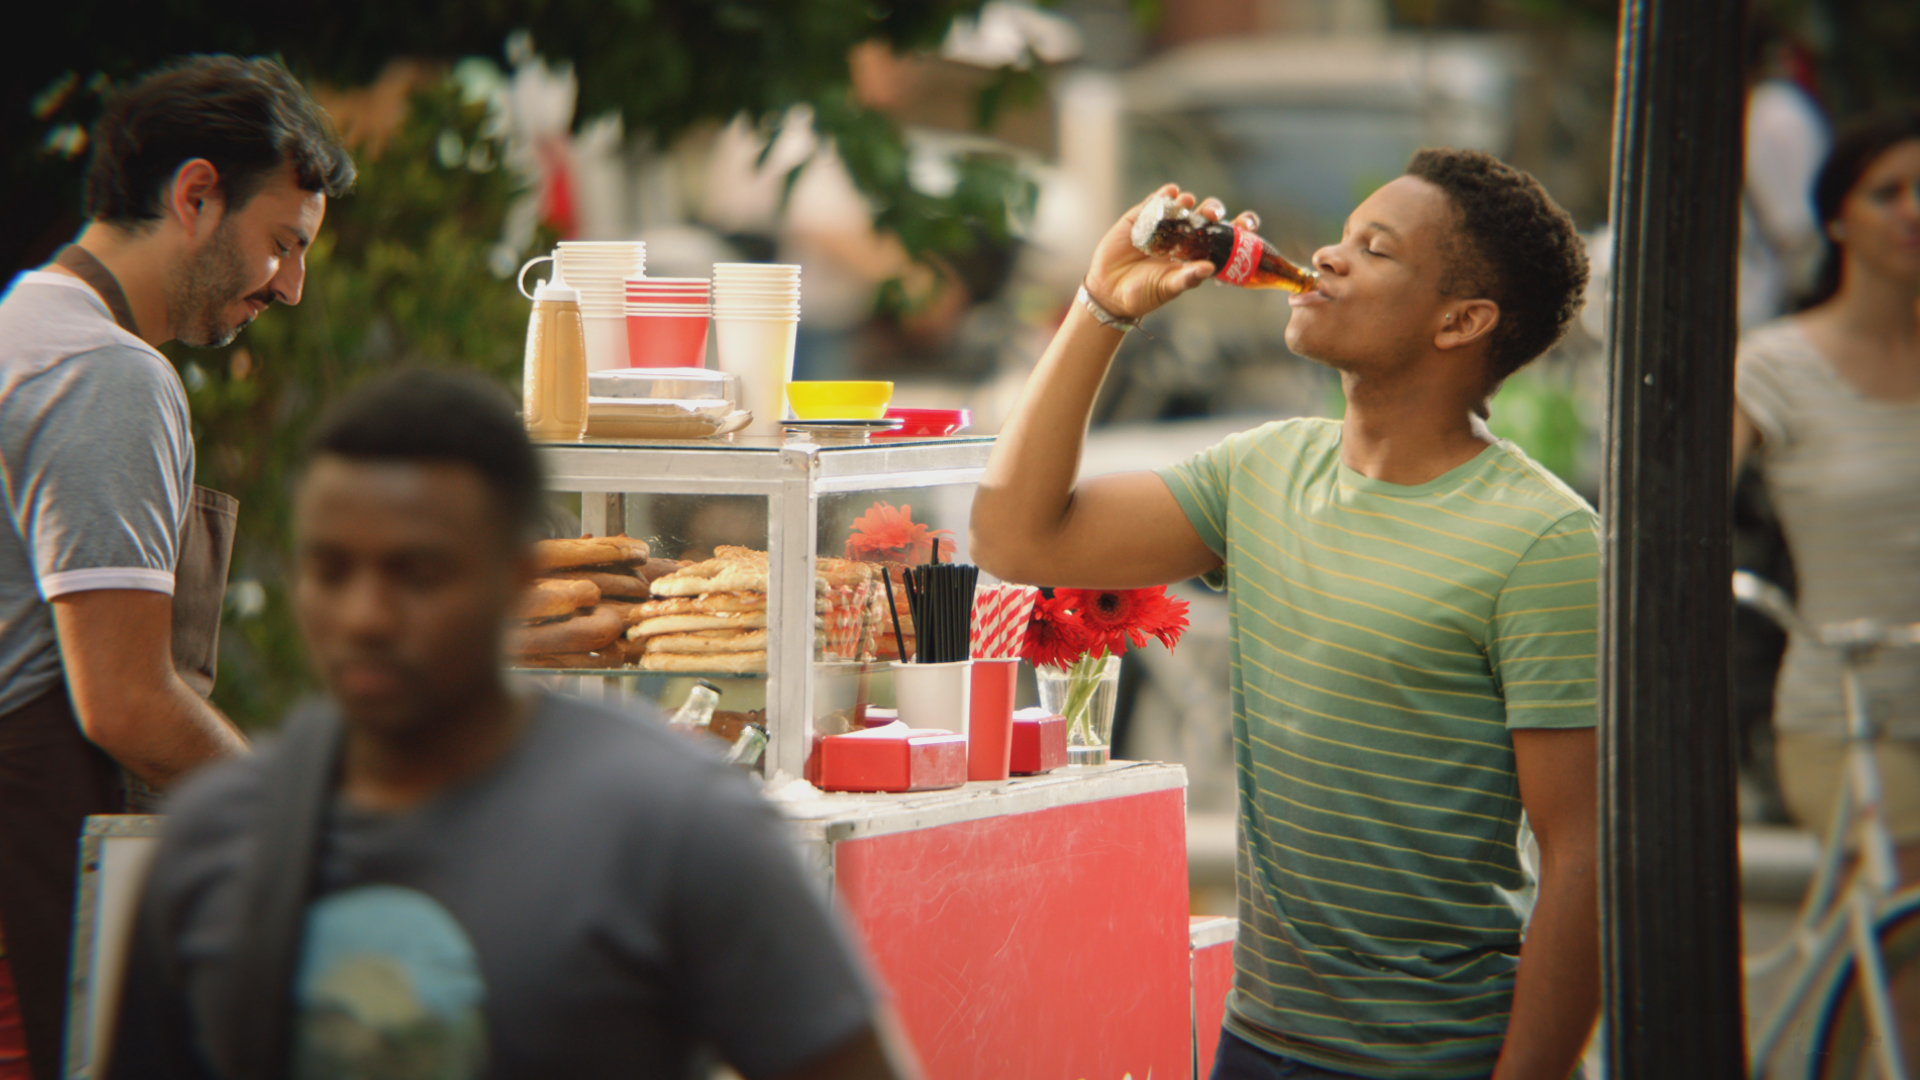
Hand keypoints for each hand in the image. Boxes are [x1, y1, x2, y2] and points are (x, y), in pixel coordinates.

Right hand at [1083, 184, 1259, 320]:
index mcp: (1196, 254)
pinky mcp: (1141, 218)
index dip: (1236, 227)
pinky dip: (1164, 195)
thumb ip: (1187, 278)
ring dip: (1188, 201)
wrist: (1108, 291)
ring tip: (1188, 202)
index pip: (1223, 236)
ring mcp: (1163, 225)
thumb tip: (1209, 268)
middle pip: (1206, 216)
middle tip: (1213, 214)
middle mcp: (1184, 237)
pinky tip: (1171, 191)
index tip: (1245, 225)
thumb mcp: (1167, 289)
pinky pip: (1156, 202)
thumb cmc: (1143, 294)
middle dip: (1213, 211)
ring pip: (1183, 206)